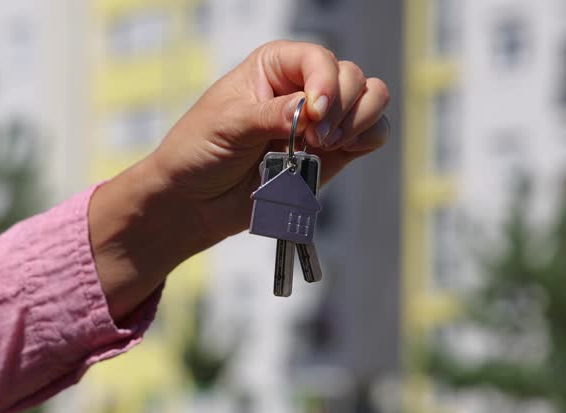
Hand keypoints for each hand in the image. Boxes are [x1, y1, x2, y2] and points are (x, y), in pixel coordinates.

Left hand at [90, 41, 390, 317]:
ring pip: (371, 99)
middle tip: (316, 139)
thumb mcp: (228, 126)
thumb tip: (309, 110)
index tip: (315, 115)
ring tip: (328, 144)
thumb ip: (271, 116)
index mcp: (275, 66)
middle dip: (342, 107)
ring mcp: (322, 121)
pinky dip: (369, 137)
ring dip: (360, 119)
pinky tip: (346, 148)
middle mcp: (303, 87)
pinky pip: (371, 134)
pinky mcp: (333, 153)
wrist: (195, 201)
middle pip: (351, 77)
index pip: (318, 59)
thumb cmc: (199, 152)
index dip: (325, 82)